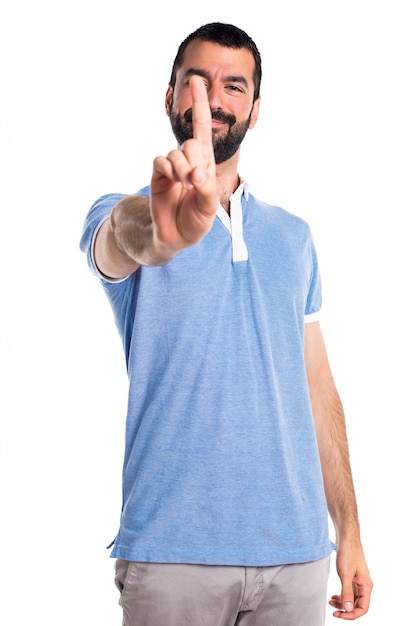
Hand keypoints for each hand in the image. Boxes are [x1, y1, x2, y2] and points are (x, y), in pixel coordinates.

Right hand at [150, 75, 217, 254]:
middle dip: (195, 161)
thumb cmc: (196, 220)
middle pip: (191, 143)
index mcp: (205, 164)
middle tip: (196, 182)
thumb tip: (195, 175)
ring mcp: (172, 168)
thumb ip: (205, 187)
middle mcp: (188, 161)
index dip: (200, 105)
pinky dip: (169, 169)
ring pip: (176, 153)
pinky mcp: (158, 175)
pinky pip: (161, 161)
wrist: (176, 236)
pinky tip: (174, 180)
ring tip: (187, 186)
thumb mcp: (209, 205)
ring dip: (183, 168)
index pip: (202, 129)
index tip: (197, 81)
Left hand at [329, 542, 372, 619]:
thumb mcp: (345, 574)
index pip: (363, 608)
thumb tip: (348, 609)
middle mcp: (364, 585)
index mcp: (366, 586)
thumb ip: (346, 592)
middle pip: (357, 605)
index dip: (352, 614)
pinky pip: (348, 591)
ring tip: (331, 602)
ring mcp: (358, 581)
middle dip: (346, 610)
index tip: (340, 615)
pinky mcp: (352, 577)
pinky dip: (341, 595)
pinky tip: (333, 596)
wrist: (346, 539)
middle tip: (333, 612)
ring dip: (342, 603)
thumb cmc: (348, 553)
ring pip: (352, 599)